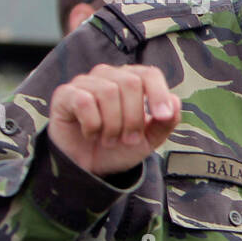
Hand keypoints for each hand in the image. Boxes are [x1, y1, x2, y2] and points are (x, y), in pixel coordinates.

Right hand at [48, 64, 180, 175]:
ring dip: (113, 124)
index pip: (149, 73)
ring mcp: (85, 82)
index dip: (159, 93)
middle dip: (134, 118)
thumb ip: (166, 122)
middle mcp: (108, 75)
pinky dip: (93, 124)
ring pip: (108, 92)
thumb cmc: (119, 147)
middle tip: (128, 139)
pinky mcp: (65, 94)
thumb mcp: (149, 139)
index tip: (162, 116)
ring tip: (109, 139)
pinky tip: (91, 134)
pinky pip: (84, 101)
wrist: (89, 167)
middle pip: (130, 83)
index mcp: (132, 80)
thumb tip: (176, 102)